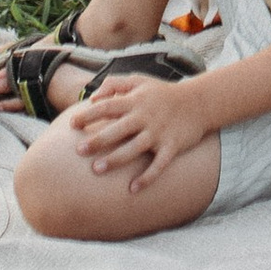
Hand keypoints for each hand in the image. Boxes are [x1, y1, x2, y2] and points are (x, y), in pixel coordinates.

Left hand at [62, 70, 218, 194]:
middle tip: (78, 151)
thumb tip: (92, 97)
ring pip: (134, 148)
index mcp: (136, 101)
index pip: (108, 106)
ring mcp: (159, 132)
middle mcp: (145, 116)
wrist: (198, 102)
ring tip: (97, 169)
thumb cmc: (163, 92)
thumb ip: (115, 84)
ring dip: (116, 159)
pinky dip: (147, 177)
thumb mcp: (140, 80)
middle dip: (98, 140)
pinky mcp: (172, 146)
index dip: (89, 114)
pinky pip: (159, 164)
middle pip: (118, 129)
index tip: (72, 124)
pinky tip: (133, 189)